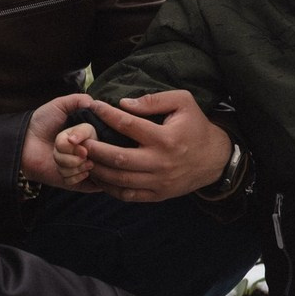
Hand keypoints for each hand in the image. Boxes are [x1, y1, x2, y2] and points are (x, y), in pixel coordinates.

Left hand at [20, 93, 93, 187]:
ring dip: (66, 162)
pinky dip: (67, 175)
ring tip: (55, 157)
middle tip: (58, 146)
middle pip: (93, 153)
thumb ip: (78, 100)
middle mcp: (90, 150)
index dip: (82, 137)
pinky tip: (59, 170)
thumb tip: (95, 102)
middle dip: (73, 151)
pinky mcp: (77, 182)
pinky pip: (81, 181)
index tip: (70, 138)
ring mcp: (84, 167)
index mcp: (87, 133)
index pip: (95, 135)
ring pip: (86, 167)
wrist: (23, 145)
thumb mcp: (59, 105)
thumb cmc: (41, 123)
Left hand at [78, 90, 233, 201]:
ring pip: (119, 179)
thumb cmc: (196, 126)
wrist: (215, 159)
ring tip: (82, 157)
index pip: (128, 124)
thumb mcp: (183, 102)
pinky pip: (127, 195)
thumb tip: (124, 104)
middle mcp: (160, 162)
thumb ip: (154, 100)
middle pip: (118, 157)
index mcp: (165, 138)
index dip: (107, 114)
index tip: (93, 106)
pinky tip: (98, 176)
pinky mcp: (157, 195)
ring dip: (97, 169)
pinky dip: (109, 188)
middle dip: (94, 148)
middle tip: (79, 138)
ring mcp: (158, 182)